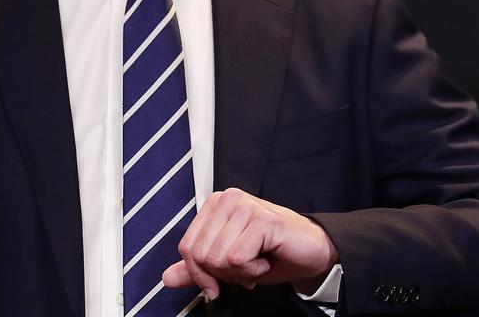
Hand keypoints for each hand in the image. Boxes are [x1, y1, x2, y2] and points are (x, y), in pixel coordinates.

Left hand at [162, 188, 338, 299]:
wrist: (311, 252)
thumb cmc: (272, 253)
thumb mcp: (227, 265)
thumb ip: (197, 269)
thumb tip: (168, 277)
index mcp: (216, 205)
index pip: (187, 246)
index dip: (200, 273)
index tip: (219, 279)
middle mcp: (229, 199)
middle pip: (200, 254)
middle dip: (223, 273)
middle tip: (246, 267)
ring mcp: (246, 206)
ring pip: (218, 258)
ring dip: (240, 272)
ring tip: (258, 261)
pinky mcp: (263, 219)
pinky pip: (238, 259)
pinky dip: (253, 270)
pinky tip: (266, 259)